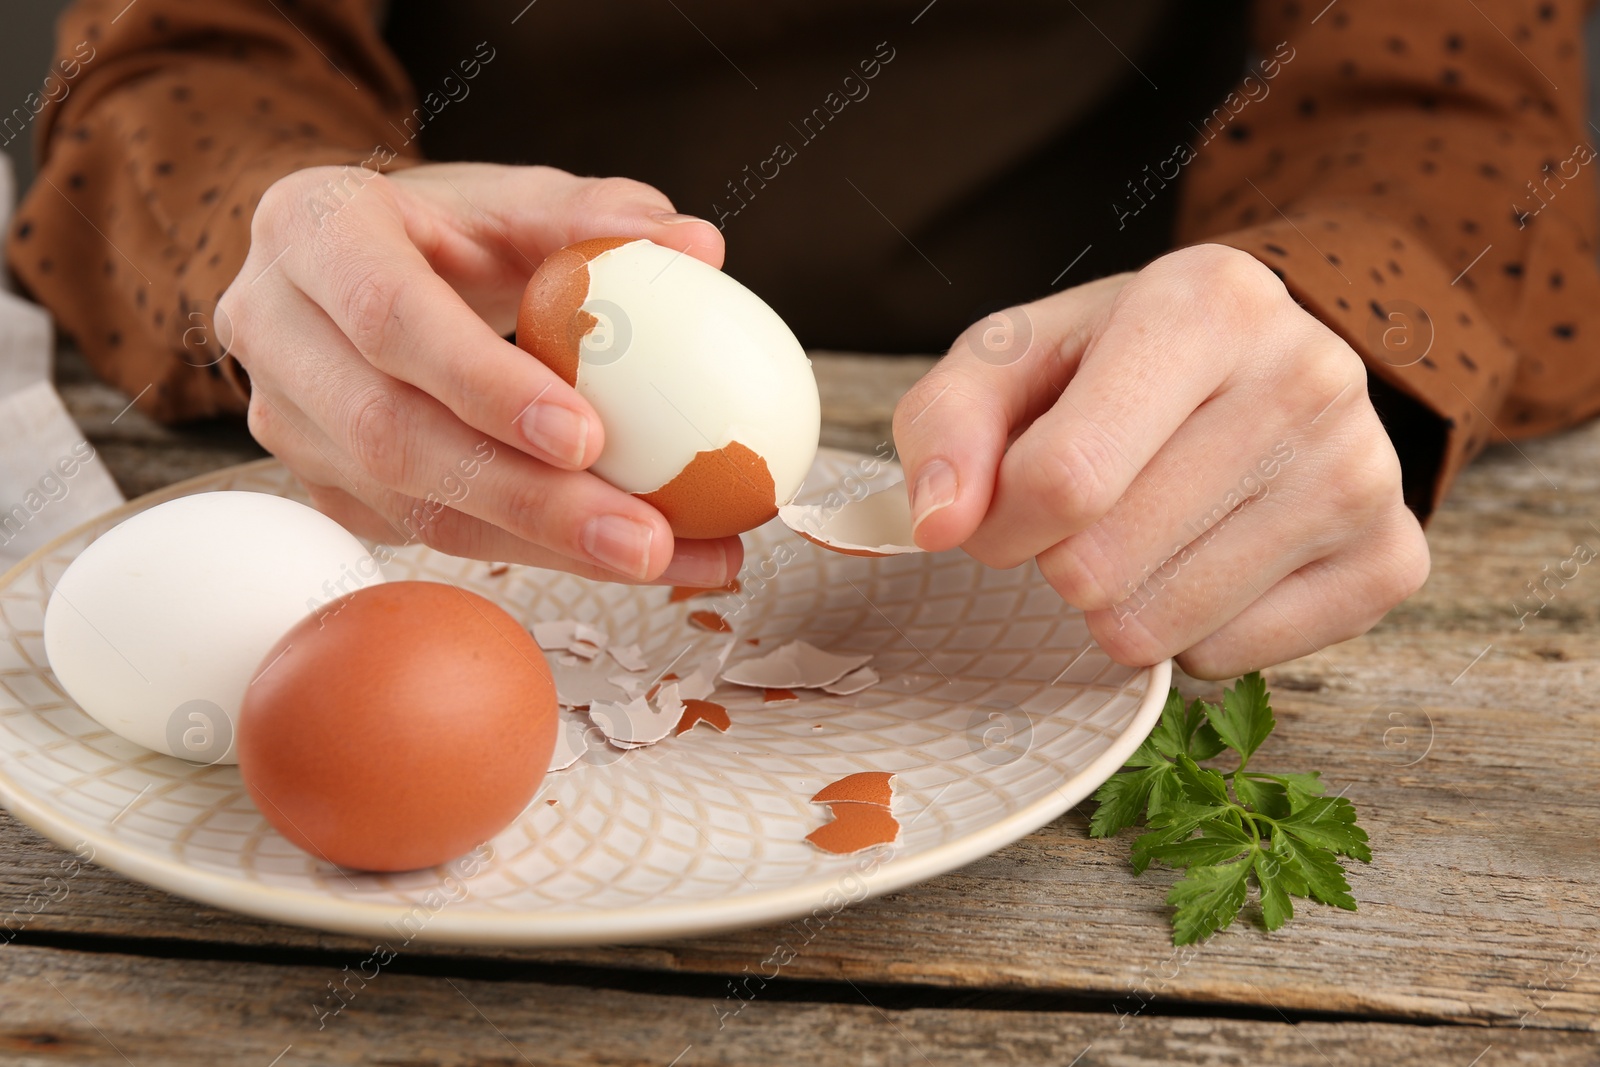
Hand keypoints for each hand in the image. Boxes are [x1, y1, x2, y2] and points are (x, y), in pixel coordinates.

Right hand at [218, 162, 739, 585]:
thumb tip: (699, 245)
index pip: (390, 317)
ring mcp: (289, 421)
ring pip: (412, 507)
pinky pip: (429, 534)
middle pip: (396, 437)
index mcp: (313, 231)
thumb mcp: (512, 199)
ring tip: (661, 558)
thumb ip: (599, 215)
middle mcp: (276, 332)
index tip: (586, 436)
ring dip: (546, 546)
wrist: (350, 268)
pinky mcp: (325, 486)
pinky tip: (619, 556)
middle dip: (531, 501)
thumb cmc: (441, 227)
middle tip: (646, 538)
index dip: (482, 384)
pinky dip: (532, 551)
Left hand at [893, 244, 1429, 677]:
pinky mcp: (1391, 559)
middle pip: (1103, 564)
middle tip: (1083, 517)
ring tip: (1144, 530)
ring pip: (1163, 626)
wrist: (1256, 366)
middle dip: (1057, 561)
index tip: (1002, 512)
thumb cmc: (1113, 368)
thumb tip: (939, 524)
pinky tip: (1203, 559)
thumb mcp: (1010, 362)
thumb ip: (945, 427)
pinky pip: (1228, 658)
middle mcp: (1308, 377)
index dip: (1000, 524)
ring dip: (1119, 601)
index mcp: (1207, 303)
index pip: (1064, 478)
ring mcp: (1364, 472)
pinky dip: (1189, 632)